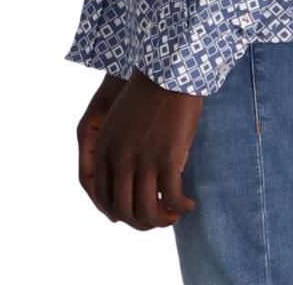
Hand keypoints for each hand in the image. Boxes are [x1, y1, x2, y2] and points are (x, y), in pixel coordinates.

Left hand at [87, 67, 200, 229]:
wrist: (169, 70)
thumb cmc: (150, 92)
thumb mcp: (121, 121)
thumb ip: (118, 149)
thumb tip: (131, 182)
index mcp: (103, 149)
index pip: (104, 198)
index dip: (121, 213)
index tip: (137, 214)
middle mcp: (119, 158)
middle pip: (124, 211)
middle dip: (141, 222)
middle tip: (159, 218)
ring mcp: (142, 159)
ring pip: (148, 211)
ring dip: (162, 220)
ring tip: (175, 214)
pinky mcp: (167, 158)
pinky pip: (172, 198)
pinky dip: (181, 207)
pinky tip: (189, 203)